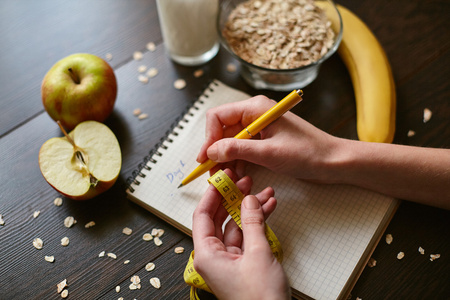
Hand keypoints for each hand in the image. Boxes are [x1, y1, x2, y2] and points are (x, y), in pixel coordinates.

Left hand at [192, 169, 289, 299]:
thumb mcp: (258, 254)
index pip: (202, 216)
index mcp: (206, 255)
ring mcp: (229, 259)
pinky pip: (247, 236)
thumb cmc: (260, 299)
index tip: (222, 178)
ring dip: (250, 209)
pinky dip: (257, 223)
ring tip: (264, 192)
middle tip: (244, 180)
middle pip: (219, 218)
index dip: (212, 194)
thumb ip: (253, 223)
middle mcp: (214, 256)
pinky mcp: (243, 263)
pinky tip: (268, 208)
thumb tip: (248, 199)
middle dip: (233, 198)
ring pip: (236, 225)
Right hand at [196, 95, 337, 182]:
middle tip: (212, 173)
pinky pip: (242, 150)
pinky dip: (237, 162)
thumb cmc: (307, 153)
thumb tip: (211, 151)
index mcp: (256, 108)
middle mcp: (255, 115)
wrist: (332, 162)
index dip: (208, 137)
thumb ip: (237, 150)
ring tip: (224, 178)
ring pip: (231, 142)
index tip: (205, 158)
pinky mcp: (264, 141)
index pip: (218, 116)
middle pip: (222, 130)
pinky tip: (237, 176)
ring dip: (225, 159)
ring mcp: (259, 129)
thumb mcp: (269, 153)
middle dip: (215, 151)